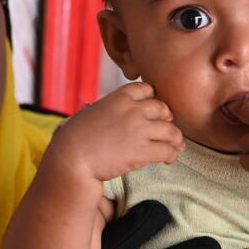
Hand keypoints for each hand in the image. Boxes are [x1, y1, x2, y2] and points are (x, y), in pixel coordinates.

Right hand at [49, 82, 184, 181]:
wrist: (72, 158)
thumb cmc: (73, 138)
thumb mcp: (89, 112)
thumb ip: (103, 108)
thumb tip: (97, 109)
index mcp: (119, 97)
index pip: (147, 89)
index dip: (152, 99)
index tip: (153, 110)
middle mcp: (133, 110)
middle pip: (163, 108)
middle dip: (167, 118)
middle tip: (167, 128)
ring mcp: (140, 130)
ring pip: (171, 130)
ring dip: (175, 139)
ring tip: (176, 146)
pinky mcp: (143, 151)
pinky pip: (167, 150)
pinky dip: (171, 155)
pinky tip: (169, 159)